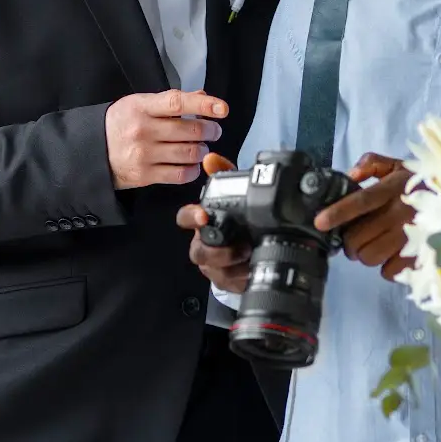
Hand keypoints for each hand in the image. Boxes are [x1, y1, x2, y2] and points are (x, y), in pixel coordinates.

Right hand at [105, 89, 226, 189]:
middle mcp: (143, 130)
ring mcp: (144, 154)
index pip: (178, 103)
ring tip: (200, 147)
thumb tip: (201, 97)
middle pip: (190, 130)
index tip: (222, 108)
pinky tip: (192, 164)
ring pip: (189, 152)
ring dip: (202, 150)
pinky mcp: (145, 175)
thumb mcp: (138, 104)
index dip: (204, 105)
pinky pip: (180, 174)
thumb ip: (170, 101)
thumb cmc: (118, 125)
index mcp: (141, 107)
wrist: (90, 151)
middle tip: (214, 131)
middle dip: (210, 131)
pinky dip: (192, 169)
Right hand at [177, 153, 250, 292]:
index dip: (191, 216)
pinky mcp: (227, 282)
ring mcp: (214, 267)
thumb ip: (224, 175)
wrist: (254, 248)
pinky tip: (255, 270)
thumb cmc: (239, 219)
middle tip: (241, 246)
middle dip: (217, 251)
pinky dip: (243, 277)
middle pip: (198, 251)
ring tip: (252, 257)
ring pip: (214, 271)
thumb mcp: (236, 194)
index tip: (203, 215)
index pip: (185, 218)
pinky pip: (231, 283)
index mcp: (203, 223)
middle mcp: (204, 245)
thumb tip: (210, 158)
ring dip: (233, 265)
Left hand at [310, 152, 414, 280]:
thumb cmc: (424, 184)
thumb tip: (352, 175)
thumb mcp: (400, 165)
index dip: (338, 213)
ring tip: (373, 246)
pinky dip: (385, 266)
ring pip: (370, 257)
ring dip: (365, 255)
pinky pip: (389, 271)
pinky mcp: (419, 257)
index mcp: (394, 188)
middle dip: (349, 242)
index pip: (361, 202)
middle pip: (359, 237)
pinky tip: (391, 254)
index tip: (320, 222)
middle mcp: (402, 212)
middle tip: (353, 239)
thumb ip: (373, 163)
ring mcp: (412, 236)